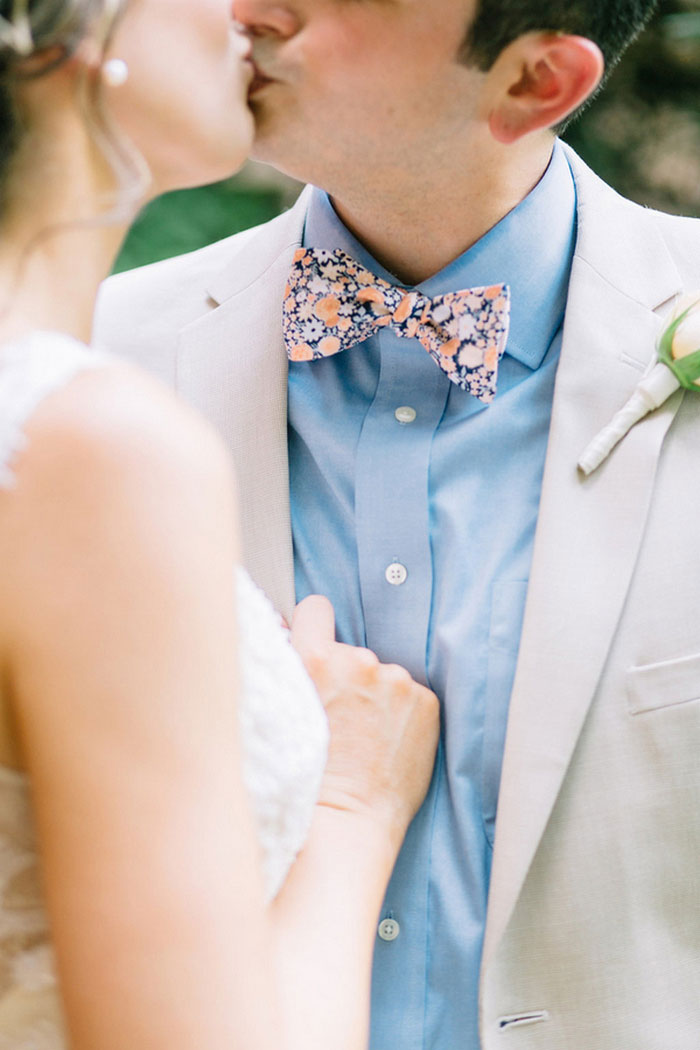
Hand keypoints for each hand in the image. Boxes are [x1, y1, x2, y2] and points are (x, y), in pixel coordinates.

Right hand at [291, 596, 439, 843]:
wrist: (345, 821)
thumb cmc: (304, 778)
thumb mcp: (278, 713)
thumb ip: (287, 668)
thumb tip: (286, 633)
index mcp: (314, 658)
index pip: (316, 608)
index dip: (315, 626)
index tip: (316, 646)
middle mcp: (357, 660)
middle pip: (351, 651)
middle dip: (347, 676)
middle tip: (339, 721)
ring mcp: (396, 680)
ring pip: (382, 675)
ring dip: (376, 696)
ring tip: (364, 738)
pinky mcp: (425, 701)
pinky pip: (411, 695)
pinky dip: (403, 715)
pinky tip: (387, 744)